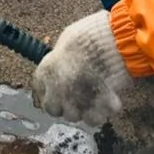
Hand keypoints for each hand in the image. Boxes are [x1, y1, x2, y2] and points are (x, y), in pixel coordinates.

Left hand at [31, 9, 137, 125]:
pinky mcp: (96, 108)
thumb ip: (60, 58)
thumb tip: (61, 65)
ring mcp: (76, 101)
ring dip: (81, 107)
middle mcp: (57, 90)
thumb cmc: (90, 35)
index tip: (54, 85)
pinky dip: (100, 112)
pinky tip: (106, 99)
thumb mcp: (68, 40)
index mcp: (47, 71)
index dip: (48, 88)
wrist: (114, 41)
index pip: (39, 88)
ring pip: (73, 116)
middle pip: (53, 108)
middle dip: (62, 103)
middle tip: (74, 93)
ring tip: (93, 94)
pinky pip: (93, 119)